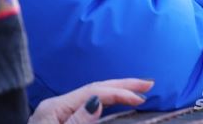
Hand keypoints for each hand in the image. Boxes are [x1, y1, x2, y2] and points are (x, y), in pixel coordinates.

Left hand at [28, 78, 153, 123]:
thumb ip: (77, 123)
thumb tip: (97, 99)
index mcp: (54, 108)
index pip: (93, 91)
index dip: (120, 91)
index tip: (142, 97)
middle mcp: (54, 108)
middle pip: (93, 89)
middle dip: (122, 85)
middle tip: (148, 83)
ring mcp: (55, 116)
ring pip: (90, 96)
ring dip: (115, 92)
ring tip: (136, 90)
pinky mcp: (57, 123)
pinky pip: (84, 107)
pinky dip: (104, 102)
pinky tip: (112, 103)